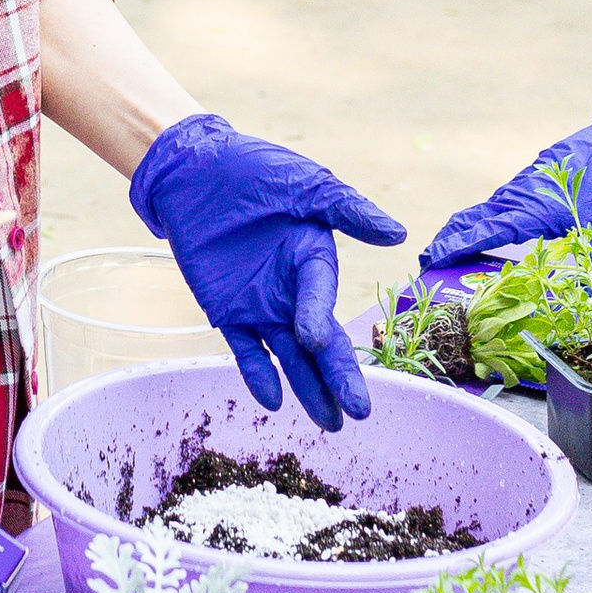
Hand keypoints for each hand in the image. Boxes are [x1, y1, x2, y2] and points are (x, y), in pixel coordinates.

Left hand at [129, 113, 402, 432]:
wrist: (192, 169)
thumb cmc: (254, 169)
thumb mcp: (305, 184)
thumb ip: (348, 210)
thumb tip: (399, 233)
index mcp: (314, 260)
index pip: (320, 296)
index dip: (319, 316)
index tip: (316, 339)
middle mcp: (292, 291)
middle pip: (318, 341)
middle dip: (336, 376)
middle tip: (357, 412)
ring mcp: (260, 305)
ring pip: (288, 356)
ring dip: (307, 388)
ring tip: (329, 423)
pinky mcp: (227, 312)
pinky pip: (245, 350)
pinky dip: (256, 374)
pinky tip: (271, 401)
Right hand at [418, 95, 591, 271]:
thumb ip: (589, 266)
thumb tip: (589, 301)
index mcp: (523, 214)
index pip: (480, 234)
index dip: (453, 248)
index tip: (431, 261)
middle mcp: (508, 203)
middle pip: (463, 223)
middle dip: (442, 244)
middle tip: (423, 266)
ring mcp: (507, 196)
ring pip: (471, 216)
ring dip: (453, 235)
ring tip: (439, 259)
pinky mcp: (512, 193)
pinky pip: (482, 211)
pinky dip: (469, 226)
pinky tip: (471, 243)